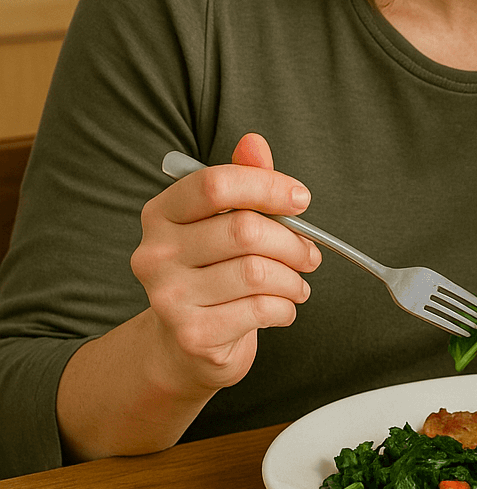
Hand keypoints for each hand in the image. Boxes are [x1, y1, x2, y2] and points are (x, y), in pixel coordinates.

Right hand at [130, 133, 320, 398]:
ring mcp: (169, 297)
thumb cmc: (211, 274)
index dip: (268, 186)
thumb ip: (241, 182)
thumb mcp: (222, 223)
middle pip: (244, 230)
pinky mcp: (193, 333)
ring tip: (298, 284)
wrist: (184, 346)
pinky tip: (282, 308)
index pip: (216, 185)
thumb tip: (254, 142)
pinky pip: (260, 309)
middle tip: (310, 254)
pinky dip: (285, 307)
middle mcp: (155, 253)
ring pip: (257, 272)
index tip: (300, 199)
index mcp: (161, 214)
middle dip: (292, 241)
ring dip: (293, 278)